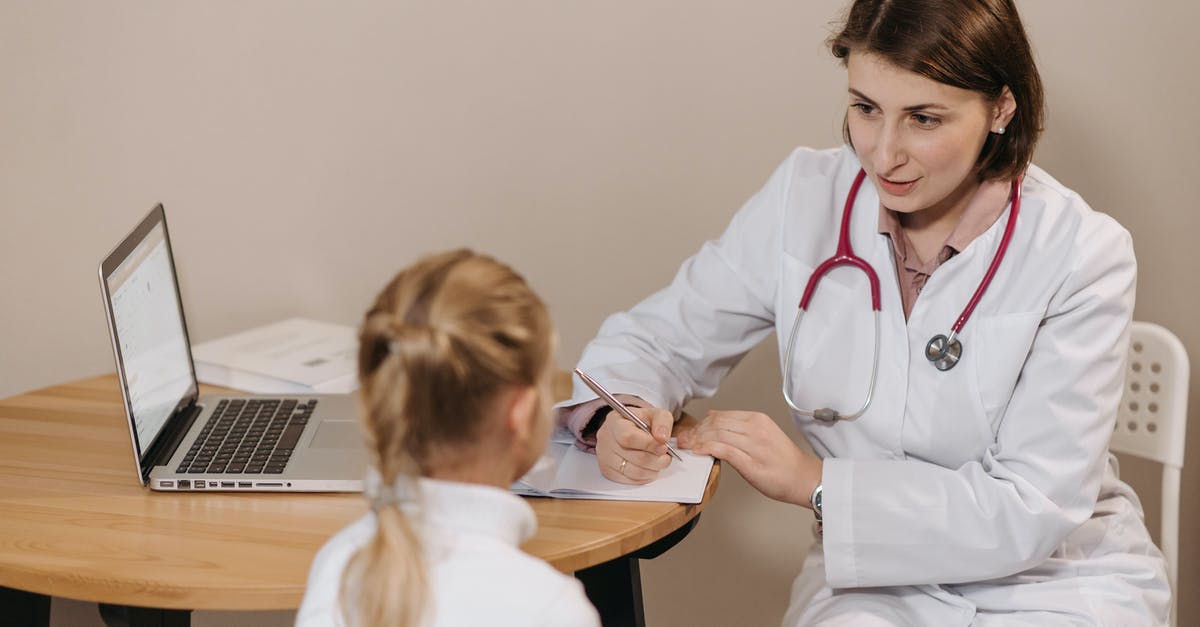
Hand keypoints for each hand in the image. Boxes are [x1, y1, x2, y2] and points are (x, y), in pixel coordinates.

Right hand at [595, 406, 673, 484]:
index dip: (649, 444)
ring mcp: (604, 457)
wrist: (627, 429)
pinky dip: (645, 476)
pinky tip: (649, 467)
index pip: (628, 437)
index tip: (663, 446)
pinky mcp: (607, 471)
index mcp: (615, 421)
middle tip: (665, 455)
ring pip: (634, 472)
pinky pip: (631, 480)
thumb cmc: (640, 422)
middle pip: (635, 457)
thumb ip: (663, 422)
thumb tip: (662, 438)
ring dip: (653, 469)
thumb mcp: (655, 414)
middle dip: (657, 459)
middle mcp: (606, 439)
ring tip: (659, 461)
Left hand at [677, 409, 820, 506]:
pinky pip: (723, 450)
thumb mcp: (761, 433)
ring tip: (687, 447)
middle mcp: (755, 428)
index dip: (700, 424)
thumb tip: (712, 416)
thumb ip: (737, 425)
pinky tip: (698, 452)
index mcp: (757, 419)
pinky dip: (707, 448)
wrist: (803, 478)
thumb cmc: (782, 461)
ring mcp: (753, 445)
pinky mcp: (751, 462)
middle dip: (695, 432)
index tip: (690, 433)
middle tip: (683, 440)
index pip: (720, 416)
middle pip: (715, 424)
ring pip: (717, 435)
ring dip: (697, 440)